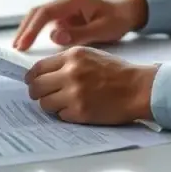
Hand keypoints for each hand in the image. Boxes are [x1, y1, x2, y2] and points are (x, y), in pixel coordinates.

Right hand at [13, 0, 148, 50]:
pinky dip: (37, 32)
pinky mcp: (65, 16)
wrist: (128, 11)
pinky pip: (46, 22)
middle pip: (38, 12)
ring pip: (40, 16)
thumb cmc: (118, 18)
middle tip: (16, 47)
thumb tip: (55, 37)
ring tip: (19, 47)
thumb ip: (80, 33)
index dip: (32, 28)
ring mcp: (64, 8)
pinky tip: (31, 44)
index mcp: (74, 0)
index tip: (24, 44)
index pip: (46, 12)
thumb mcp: (104, 29)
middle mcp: (66, 1)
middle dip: (25, 28)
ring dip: (28, 30)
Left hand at [24, 46, 157, 124]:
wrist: (138, 88)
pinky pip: (60, 115)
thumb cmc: (118, 73)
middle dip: (37, 93)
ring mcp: (74, 93)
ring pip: (45, 103)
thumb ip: (67, 61)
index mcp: (72, 56)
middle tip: (44, 96)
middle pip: (36, 87)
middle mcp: (71, 73)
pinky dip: (65, 114)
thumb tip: (44, 72)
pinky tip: (77, 109)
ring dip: (51, 105)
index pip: (38, 67)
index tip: (32, 82)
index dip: (32, 78)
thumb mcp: (91, 55)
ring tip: (64, 103)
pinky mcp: (80, 111)